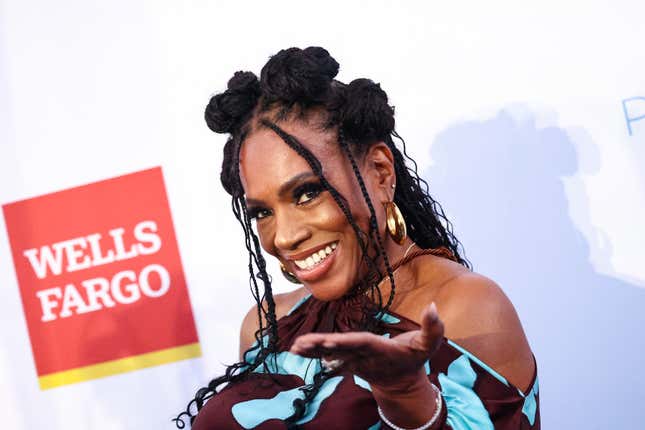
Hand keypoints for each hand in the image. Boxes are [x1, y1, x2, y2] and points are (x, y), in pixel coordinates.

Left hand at [289, 302, 443, 390]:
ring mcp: (354, 362)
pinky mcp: (347, 363)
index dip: (346, 343)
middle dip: (323, 347)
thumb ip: (433, 327)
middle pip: (341, 351)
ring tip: (294, 347)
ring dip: (312, 351)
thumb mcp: (429, 344)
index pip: (362, 343)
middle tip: (303, 343)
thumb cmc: (414, 358)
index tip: (329, 341)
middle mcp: (364, 357)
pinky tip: (296, 349)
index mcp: (381, 350)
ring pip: (331, 356)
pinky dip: (312, 355)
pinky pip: (327, 359)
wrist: (402, 383)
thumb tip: (433, 306)